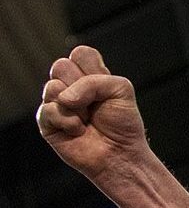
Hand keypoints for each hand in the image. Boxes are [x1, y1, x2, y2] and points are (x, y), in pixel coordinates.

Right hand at [36, 46, 149, 182]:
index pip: (80, 53)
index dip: (93, 70)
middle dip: (84, 87)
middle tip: (95, 106)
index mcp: (88, 75)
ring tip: (88, 120)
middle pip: (61, 66)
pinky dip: (69, 122)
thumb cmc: (123, 124)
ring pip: (53, 87)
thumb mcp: (121, 90)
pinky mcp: (47, 121)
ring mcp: (56, 102)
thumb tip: (63, 97)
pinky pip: (48, 110)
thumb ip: (95, 81)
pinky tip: (79, 131)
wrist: (121, 154)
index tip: (106, 89)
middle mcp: (69, 86)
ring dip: (77, 107)